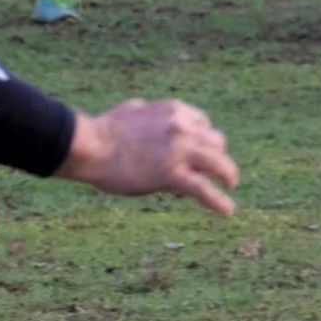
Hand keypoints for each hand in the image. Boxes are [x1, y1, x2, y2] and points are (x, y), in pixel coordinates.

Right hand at [57, 98, 238, 215]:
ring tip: (231, 184)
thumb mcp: (133, 110)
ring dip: (227, 174)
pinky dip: (218, 201)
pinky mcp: (172, 174)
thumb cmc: (103, 130)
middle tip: (215, 169)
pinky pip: (203, 189)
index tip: (199, 151)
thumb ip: (147, 113)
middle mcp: (183, 127)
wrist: (89, 146)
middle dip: (215, 156)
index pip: (203, 125)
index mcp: (175, 111)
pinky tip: (227, 211)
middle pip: (216, 142)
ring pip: (218, 164)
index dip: (202, 140)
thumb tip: (144, 110)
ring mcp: (180, 151)